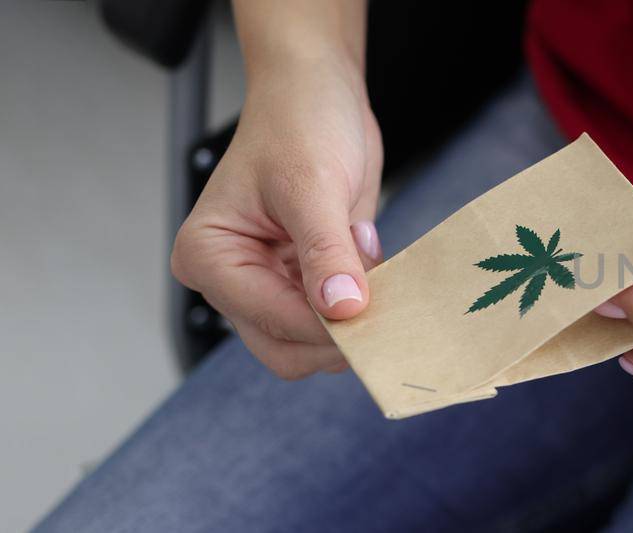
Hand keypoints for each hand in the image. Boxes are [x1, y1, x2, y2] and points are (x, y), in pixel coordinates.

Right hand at [170, 60, 382, 378]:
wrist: (318, 94)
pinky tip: (377, 265)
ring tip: (380, 273)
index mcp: (209, 256)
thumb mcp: (312, 186)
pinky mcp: (306, 278)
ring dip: (355, 320)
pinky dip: (365, 303)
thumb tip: (341, 308)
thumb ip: (325, 252)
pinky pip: (337, 314)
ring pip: (314, 339)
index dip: (325, 327)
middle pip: (286, 347)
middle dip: (337, 336)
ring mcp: (270, 281)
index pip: (270, 320)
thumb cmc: (299, 124)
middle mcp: (232, 278)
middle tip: (388, 313)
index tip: (375, 319)